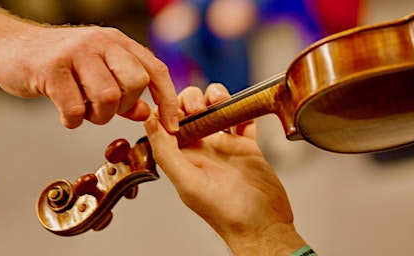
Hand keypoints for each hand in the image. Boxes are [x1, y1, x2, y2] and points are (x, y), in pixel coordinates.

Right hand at [0, 24, 178, 130]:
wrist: (9, 47)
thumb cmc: (59, 64)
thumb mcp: (96, 73)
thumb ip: (124, 93)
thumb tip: (148, 113)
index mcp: (117, 42)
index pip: (155, 70)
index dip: (167, 100)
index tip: (171, 127)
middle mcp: (100, 42)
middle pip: (135, 83)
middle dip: (123, 106)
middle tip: (102, 109)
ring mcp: (76, 53)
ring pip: (108, 96)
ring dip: (97, 115)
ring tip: (82, 110)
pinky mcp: (51, 68)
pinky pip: (75, 108)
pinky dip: (72, 120)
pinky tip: (64, 114)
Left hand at [144, 83, 305, 255]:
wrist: (262, 224)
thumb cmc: (225, 212)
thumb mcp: (188, 182)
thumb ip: (166, 152)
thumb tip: (151, 122)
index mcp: (182, 157)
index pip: (166, 123)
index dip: (168, 108)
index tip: (176, 107)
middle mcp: (201, 149)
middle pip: (190, 110)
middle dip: (193, 100)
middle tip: (200, 108)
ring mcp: (224, 146)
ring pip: (216, 109)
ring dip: (217, 98)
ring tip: (221, 101)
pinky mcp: (247, 146)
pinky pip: (244, 119)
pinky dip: (244, 108)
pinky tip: (243, 108)